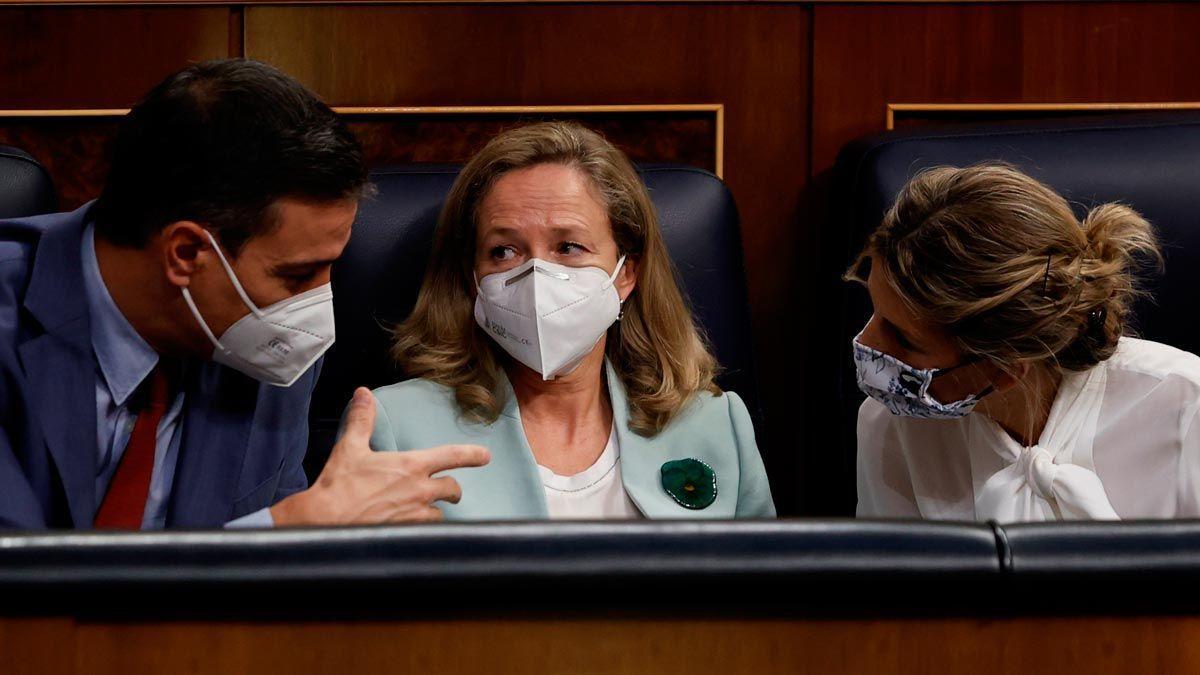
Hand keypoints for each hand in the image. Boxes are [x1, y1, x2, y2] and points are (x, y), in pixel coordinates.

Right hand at [271, 387, 490, 524]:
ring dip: (434, 511)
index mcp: (411, 466)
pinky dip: (421, 529)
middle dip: (452, 490)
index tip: (486, 456)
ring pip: (439, 513)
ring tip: (421, 511)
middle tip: (449, 492)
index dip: (472, 455)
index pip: (452, 456)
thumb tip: (363, 394)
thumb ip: (362, 420)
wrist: (325, 520)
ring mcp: (416, 515)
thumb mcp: (351, 447)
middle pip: (452, 489)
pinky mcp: (408, 534)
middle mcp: (420, 491)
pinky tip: (410, 528)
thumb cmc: (339, 485)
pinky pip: (426, 532)